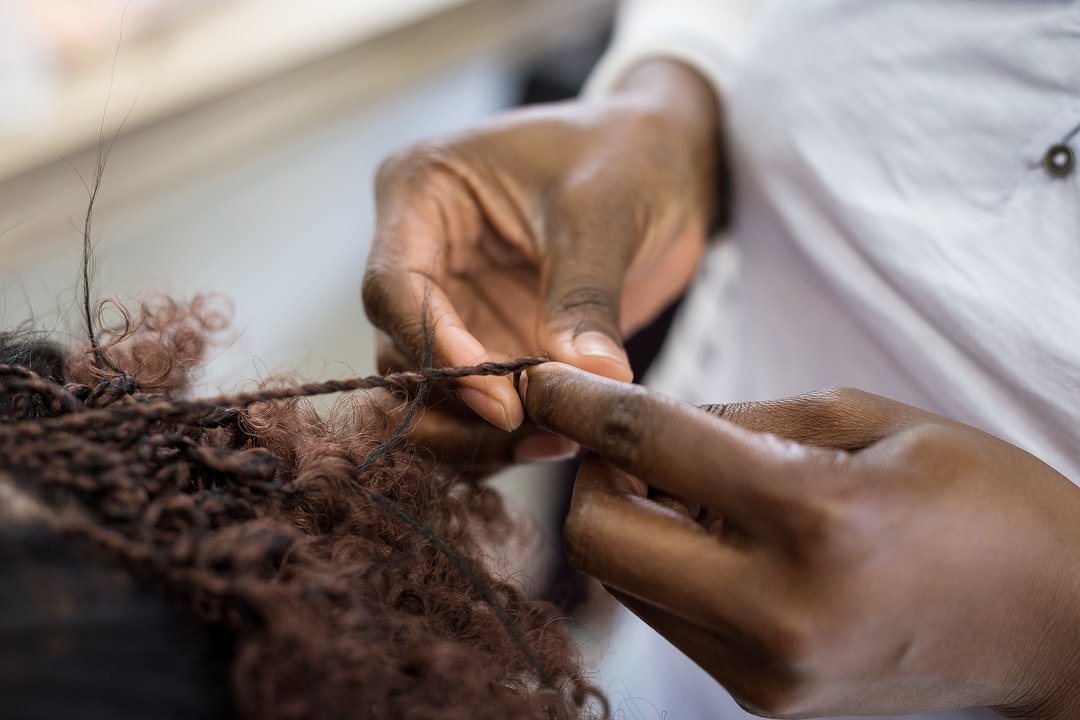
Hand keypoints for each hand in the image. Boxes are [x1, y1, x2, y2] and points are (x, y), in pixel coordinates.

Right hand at [362, 60, 721, 465]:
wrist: (668, 164)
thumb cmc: (627, 152)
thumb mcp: (604, 211)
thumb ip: (584, 298)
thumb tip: (586, 382)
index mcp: (421, 194)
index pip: (392, 286)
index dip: (434, 348)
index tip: (500, 395)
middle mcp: (423, 255)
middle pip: (399, 354)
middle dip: (457, 404)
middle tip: (526, 431)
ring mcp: (454, 306)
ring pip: (428, 394)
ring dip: (478, 433)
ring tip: (556, 440)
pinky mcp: (490, 343)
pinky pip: (475, 407)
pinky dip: (507, 436)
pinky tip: (560, 440)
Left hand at [521, 363, 1079, 718]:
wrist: (1059, 626)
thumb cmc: (984, 503)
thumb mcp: (873, 421)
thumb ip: (746, 419)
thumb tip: (649, 422)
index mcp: (815, 518)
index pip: (648, 446)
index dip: (580, 401)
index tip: (547, 377)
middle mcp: (777, 610)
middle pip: (598, 538)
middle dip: (590, 475)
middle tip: (626, 439)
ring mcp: (764, 670)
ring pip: (623, 582)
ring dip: (625, 520)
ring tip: (685, 486)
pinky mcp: (762, 699)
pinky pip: (668, 617)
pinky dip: (665, 564)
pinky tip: (713, 534)